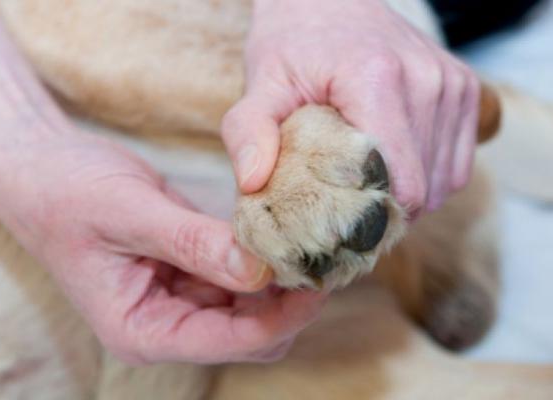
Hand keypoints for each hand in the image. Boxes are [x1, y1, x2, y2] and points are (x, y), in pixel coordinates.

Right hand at [0, 130, 325, 363]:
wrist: (46, 169)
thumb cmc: (70, 193)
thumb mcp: (130, 214)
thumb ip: (193, 244)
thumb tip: (260, 270)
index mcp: (141, 330)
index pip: (228, 342)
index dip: (279, 317)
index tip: (316, 280)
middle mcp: (164, 325)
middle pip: (249, 335)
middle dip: (287, 304)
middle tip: (320, 258)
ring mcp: (179, 300)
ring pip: (251, 308)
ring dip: (280, 282)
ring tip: (308, 243)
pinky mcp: (190, 272)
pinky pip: (238, 277)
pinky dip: (261, 261)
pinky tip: (279, 233)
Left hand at [222, 0, 480, 216]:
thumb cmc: (294, 43)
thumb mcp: (261, 82)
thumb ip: (249, 131)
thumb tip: (253, 182)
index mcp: (376, 80)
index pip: (400, 184)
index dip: (370, 219)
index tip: (339, 225)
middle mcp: (426, 82)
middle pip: (423, 190)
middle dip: (386, 214)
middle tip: (348, 212)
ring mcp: (452, 85)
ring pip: (445, 183)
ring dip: (408, 198)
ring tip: (369, 186)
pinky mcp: (465, 90)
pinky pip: (458, 164)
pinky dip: (430, 179)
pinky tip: (395, 169)